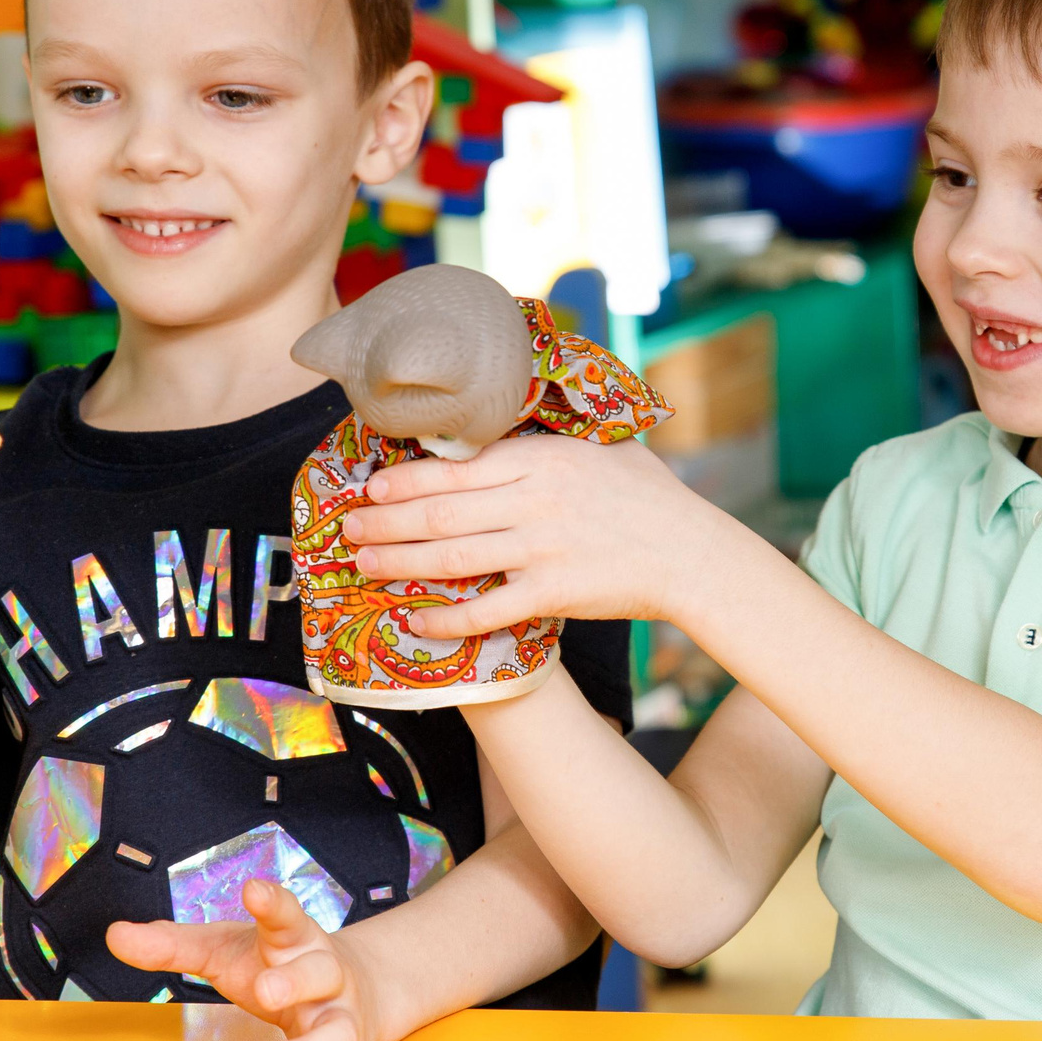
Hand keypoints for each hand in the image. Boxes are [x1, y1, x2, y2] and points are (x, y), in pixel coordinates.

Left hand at [108, 879, 382, 1040]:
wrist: (361, 986)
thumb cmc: (280, 965)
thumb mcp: (227, 949)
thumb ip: (173, 945)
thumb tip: (116, 935)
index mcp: (295, 942)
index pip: (287, 916)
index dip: (273, 903)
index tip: (255, 890)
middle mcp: (327, 977)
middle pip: (319, 973)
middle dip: (294, 982)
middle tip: (264, 992)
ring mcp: (342, 1019)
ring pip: (337, 1032)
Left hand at [344, 433, 732, 636]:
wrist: (692, 553)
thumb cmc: (649, 497)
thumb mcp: (604, 446)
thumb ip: (554, 437)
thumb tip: (513, 419)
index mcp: (544, 459)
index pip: (459, 468)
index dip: (407, 480)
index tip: (371, 487)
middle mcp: (537, 500)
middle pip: (442, 512)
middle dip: (386, 521)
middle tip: (349, 529)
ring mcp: (544, 548)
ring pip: (452, 557)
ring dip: (400, 562)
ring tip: (364, 564)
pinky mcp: (555, 593)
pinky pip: (487, 610)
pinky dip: (446, 618)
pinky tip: (416, 622)